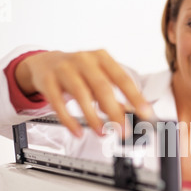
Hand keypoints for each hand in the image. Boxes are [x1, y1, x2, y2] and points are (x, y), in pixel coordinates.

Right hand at [15, 49, 153, 136]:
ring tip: (102, 133)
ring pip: (81, 95)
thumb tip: (131, 116)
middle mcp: (84, 60)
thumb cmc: (78, 72)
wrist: (45, 63)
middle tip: (124, 131)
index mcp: (102, 58)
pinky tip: (78, 131)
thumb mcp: (98, 78)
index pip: (122, 79)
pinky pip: (59, 103)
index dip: (135, 97)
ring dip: (93, 118)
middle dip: (115, 112)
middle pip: (103, 88)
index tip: (145, 113)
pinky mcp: (48, 81)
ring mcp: (65, 69)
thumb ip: (114, 96)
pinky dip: (70, 120)